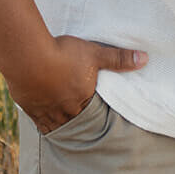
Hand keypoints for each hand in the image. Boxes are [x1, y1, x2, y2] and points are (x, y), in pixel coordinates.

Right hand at [8, 34, 147, 133]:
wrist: (30, 58)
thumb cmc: (64, 54)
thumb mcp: (95, 52)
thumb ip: (119, 58)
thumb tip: (144, 59)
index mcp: (82, 100)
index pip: (91, 110)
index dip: (90, 105)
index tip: (89, 101)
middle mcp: (65, 111)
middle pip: (73, 117)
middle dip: (75, 112)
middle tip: (75, 105)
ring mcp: (46, 112)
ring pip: (55, 121)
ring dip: (59, 115)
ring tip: (60, 108)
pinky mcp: (30, 108)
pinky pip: (38, 120)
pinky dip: (42, 117)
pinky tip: (43, 109)